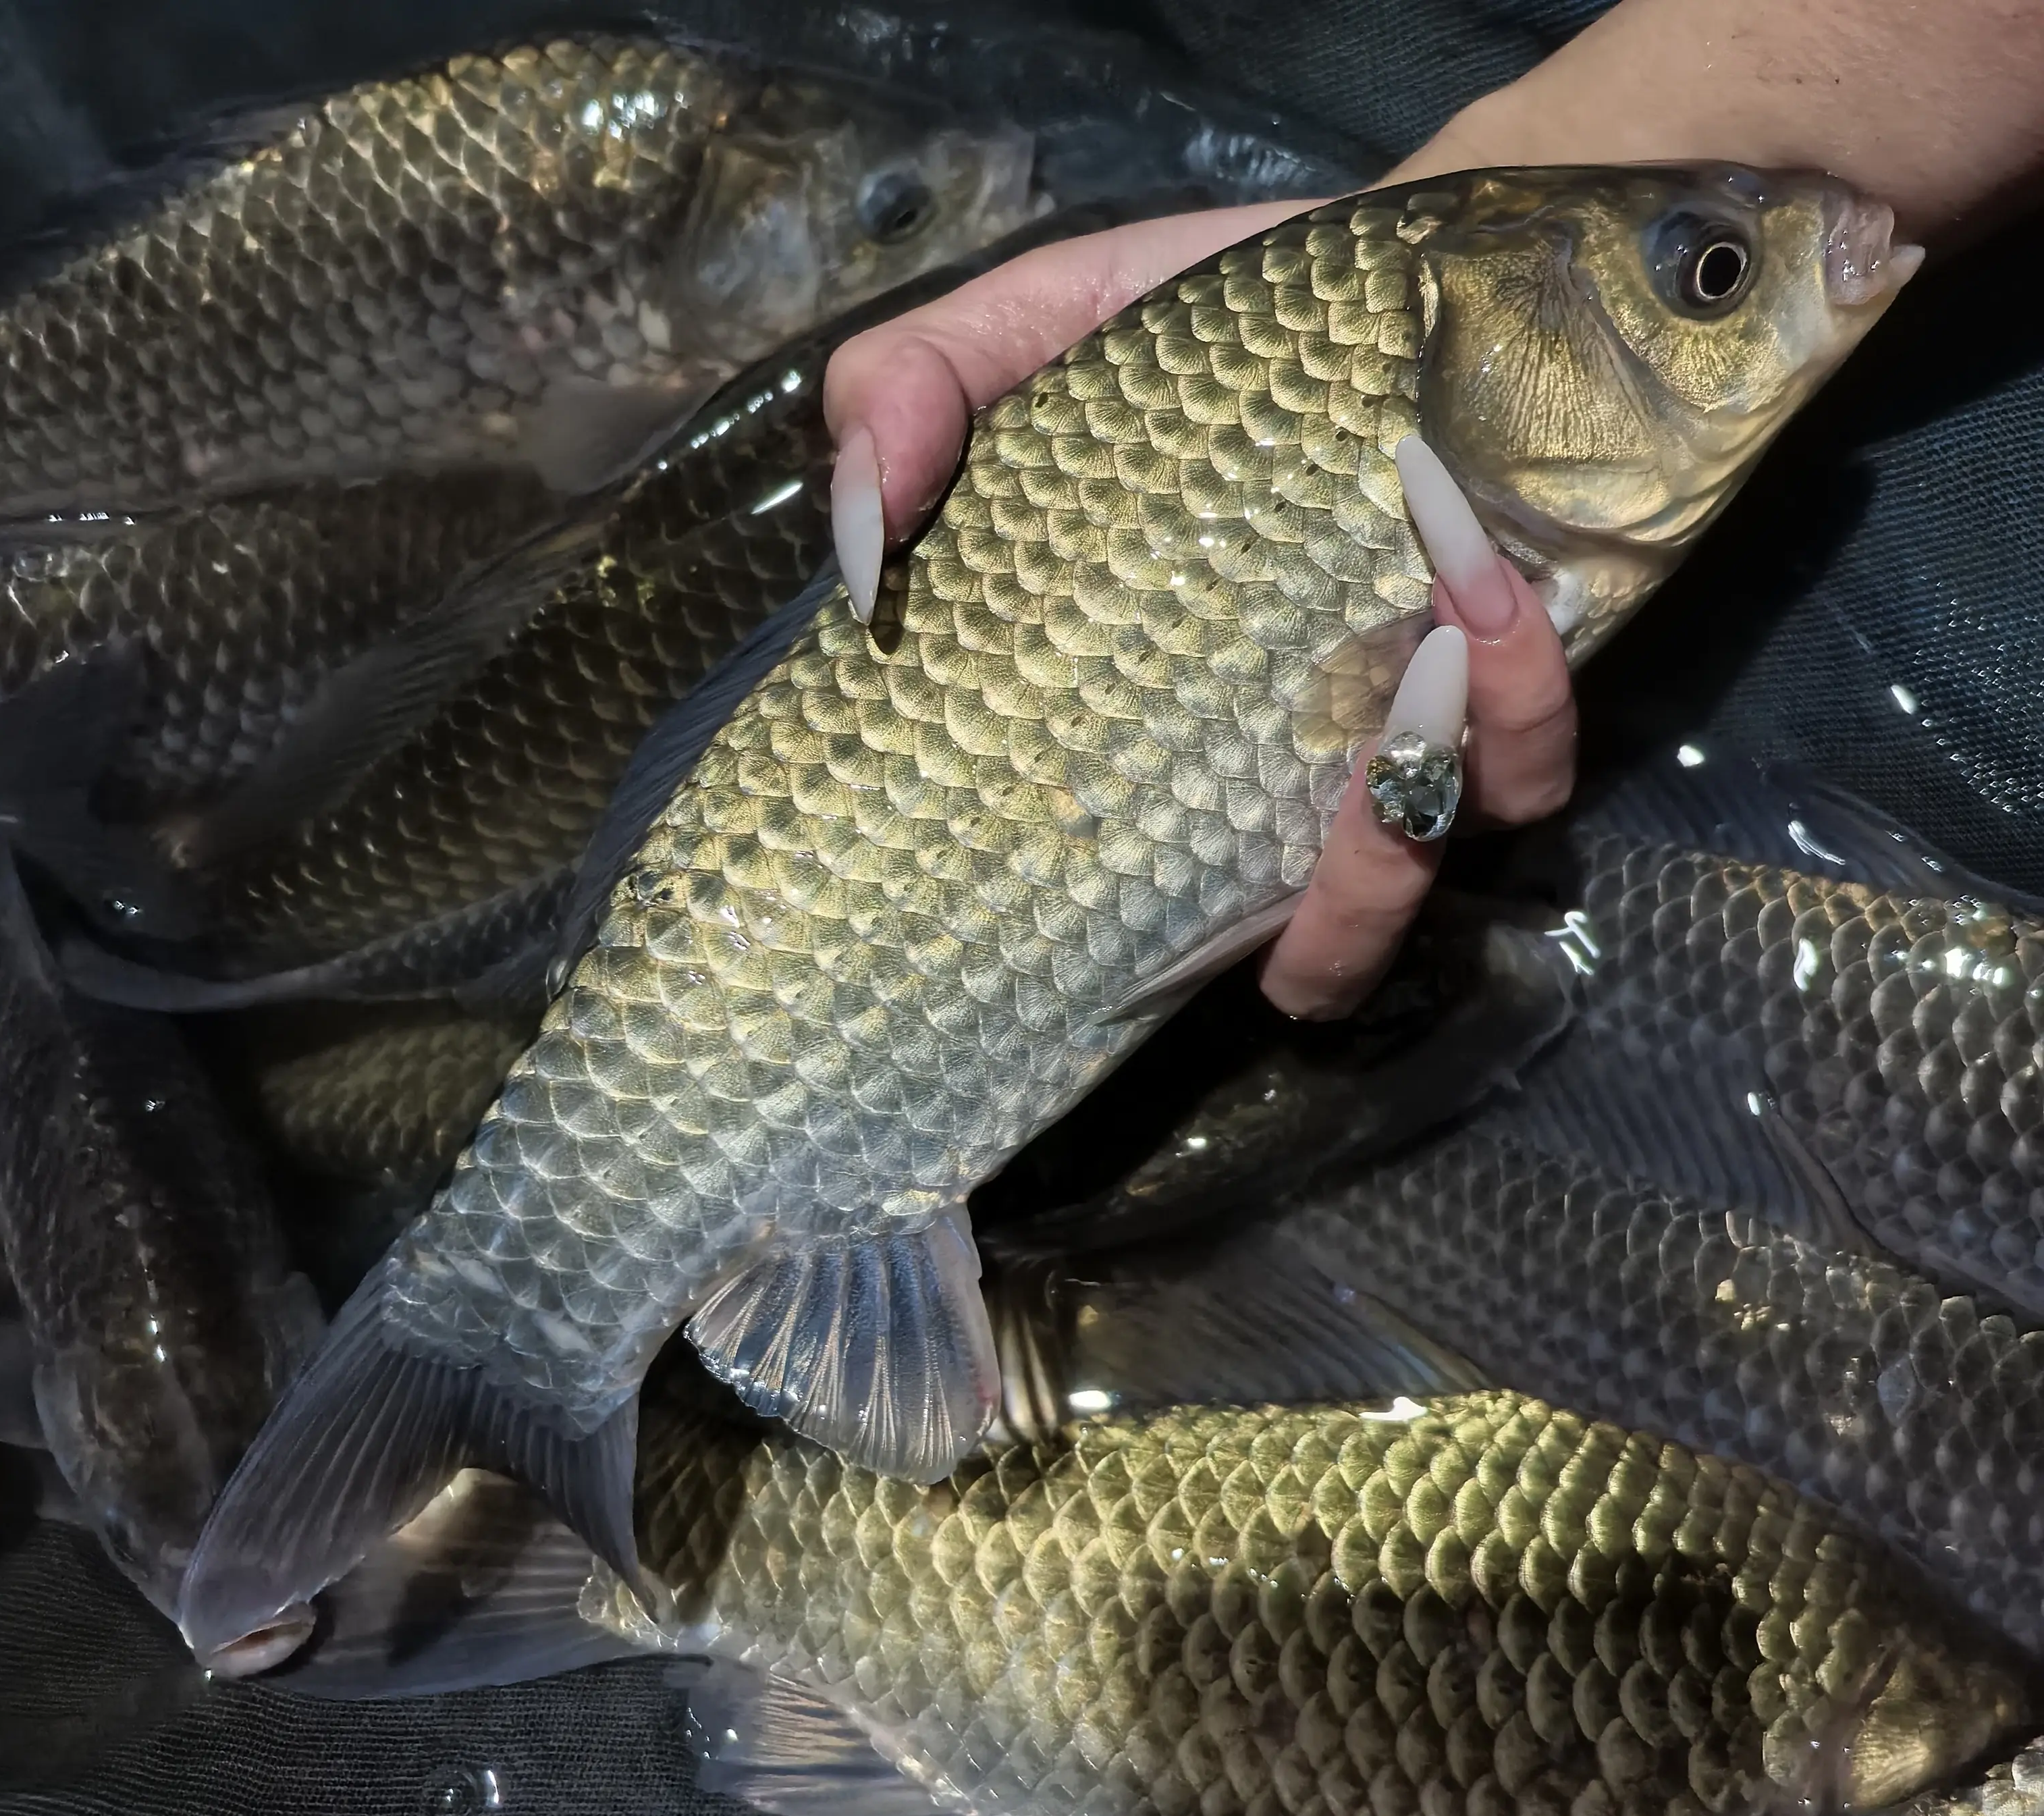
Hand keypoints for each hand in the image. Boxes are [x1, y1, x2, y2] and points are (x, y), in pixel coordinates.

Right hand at [823, 209, 1575, 1018]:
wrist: (1407, 279)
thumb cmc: (1203, 335)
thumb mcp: (1029, 330)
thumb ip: (907, 394)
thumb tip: (859, 546)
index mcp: (1150, 751)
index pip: (1114, 917)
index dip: (1088, 950)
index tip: (1054, 870)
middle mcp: (1276, 790)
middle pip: (1309, 962)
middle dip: (1337, 900)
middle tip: (1338, 764)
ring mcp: (1403, 755)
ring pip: (1423, 884)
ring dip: (1426, 800)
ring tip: (1434, 644)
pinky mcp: (1516, 702)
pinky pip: (1529, 774)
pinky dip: (1518, 699)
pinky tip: (1483, 585)